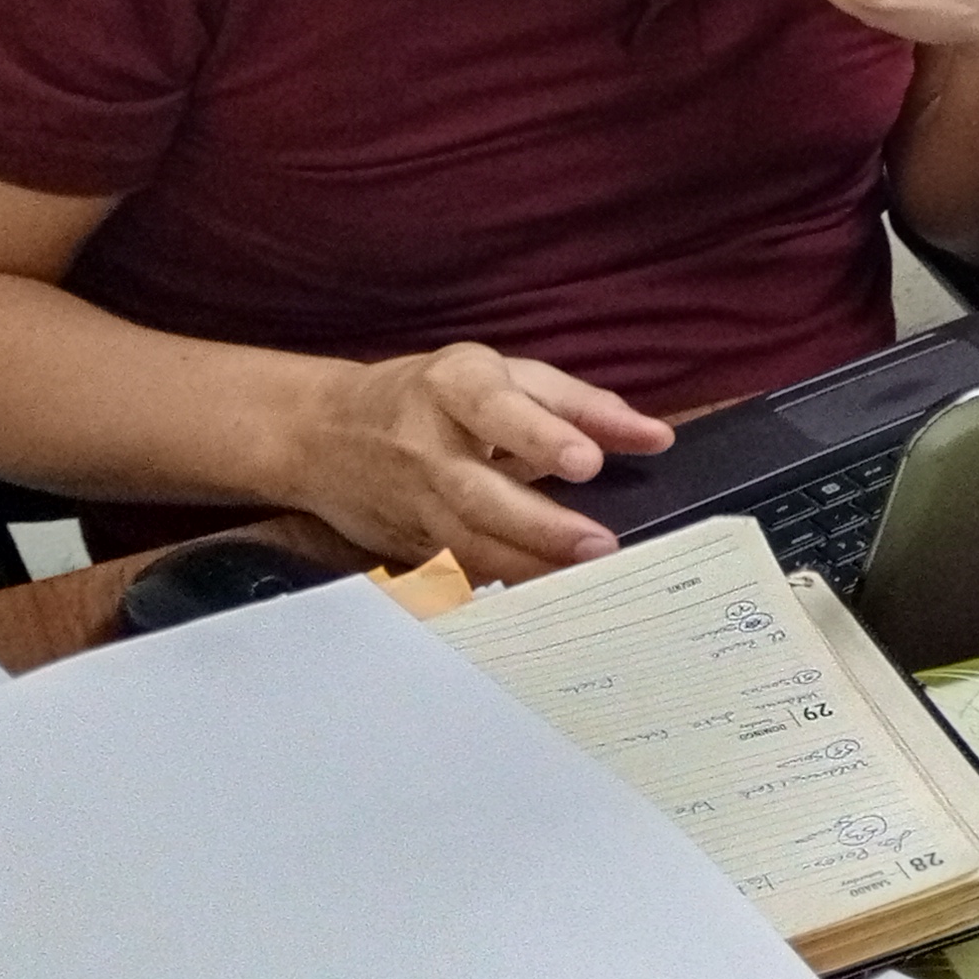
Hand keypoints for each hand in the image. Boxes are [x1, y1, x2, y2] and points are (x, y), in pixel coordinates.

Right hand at [278, 344, 674, 582]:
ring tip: (583, 581)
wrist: (320, 431)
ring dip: (526, 566)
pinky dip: (498, 586)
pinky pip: (455, 570)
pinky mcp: (404, 542)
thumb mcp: (507, 377)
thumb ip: (584, 406)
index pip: (497, 410)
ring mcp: (411, 500)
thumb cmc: (435, 395)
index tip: (587, 463)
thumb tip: (658, 436)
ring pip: (466, 542)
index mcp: (454, 388)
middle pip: (480, 492)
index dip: (540, 438)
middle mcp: (426, 445)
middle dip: (540, 524)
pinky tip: (543, 601)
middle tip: (599, 546)